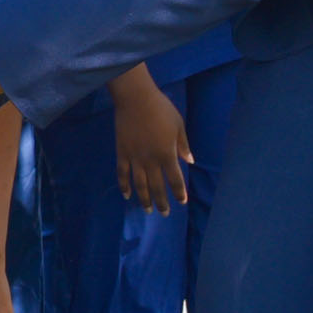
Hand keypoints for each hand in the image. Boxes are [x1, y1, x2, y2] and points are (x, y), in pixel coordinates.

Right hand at [113, 72, 191, 214]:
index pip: (175, 180)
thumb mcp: (179, 125)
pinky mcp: (122, 152)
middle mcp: (151, 160)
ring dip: (144, 198)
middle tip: (164, 213)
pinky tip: (126, 195)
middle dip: (162, 202)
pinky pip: (122, 173)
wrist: (135, 98)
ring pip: (139, 184)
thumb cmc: (161, 109)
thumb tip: (190, 161)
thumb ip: (183, 145)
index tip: (182, 201)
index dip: (179, 193)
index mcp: (167, 154)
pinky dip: (124, 185)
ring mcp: (134, 158)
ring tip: (147, 210)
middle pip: (157, 186)